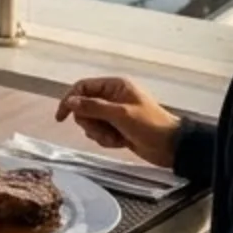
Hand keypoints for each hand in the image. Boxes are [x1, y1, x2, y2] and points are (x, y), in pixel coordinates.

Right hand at [54, 75, 182, 168]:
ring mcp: (114, 114)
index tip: (61, 118)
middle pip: (84, 107)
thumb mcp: (121, 114)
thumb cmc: (150, 125)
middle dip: (91, 122)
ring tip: (116, 138)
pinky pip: (99, 133)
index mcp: (114, 86)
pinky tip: (120, 143)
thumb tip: (70, 102)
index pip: (82, 87)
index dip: (70, 100)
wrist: (171, 147)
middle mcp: (112, 97)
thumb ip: (93, 107)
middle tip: (104, 130)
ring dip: (99, 133)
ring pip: (90, 122)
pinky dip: (106, 140)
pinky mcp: (116, 129)